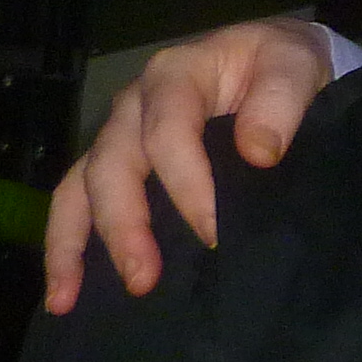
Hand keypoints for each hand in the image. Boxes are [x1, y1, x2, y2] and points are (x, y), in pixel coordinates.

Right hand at [43, 16, 338, 311]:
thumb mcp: (295, 64)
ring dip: (73, 244)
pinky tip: (65, 294)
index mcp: (176, 75)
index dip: (186, 184)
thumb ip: (281, 100)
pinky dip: (66, 247)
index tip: (213, 234)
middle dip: (123, 225)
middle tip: (143, 279)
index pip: (167, 131)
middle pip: (112, 163)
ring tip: (69, 298)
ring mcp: (122, 136)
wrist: (279, 63)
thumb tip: (258, 152)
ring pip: (80, 186)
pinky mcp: (121, 165)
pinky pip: (78, 202)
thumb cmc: (283, 64)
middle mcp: (136, 105)